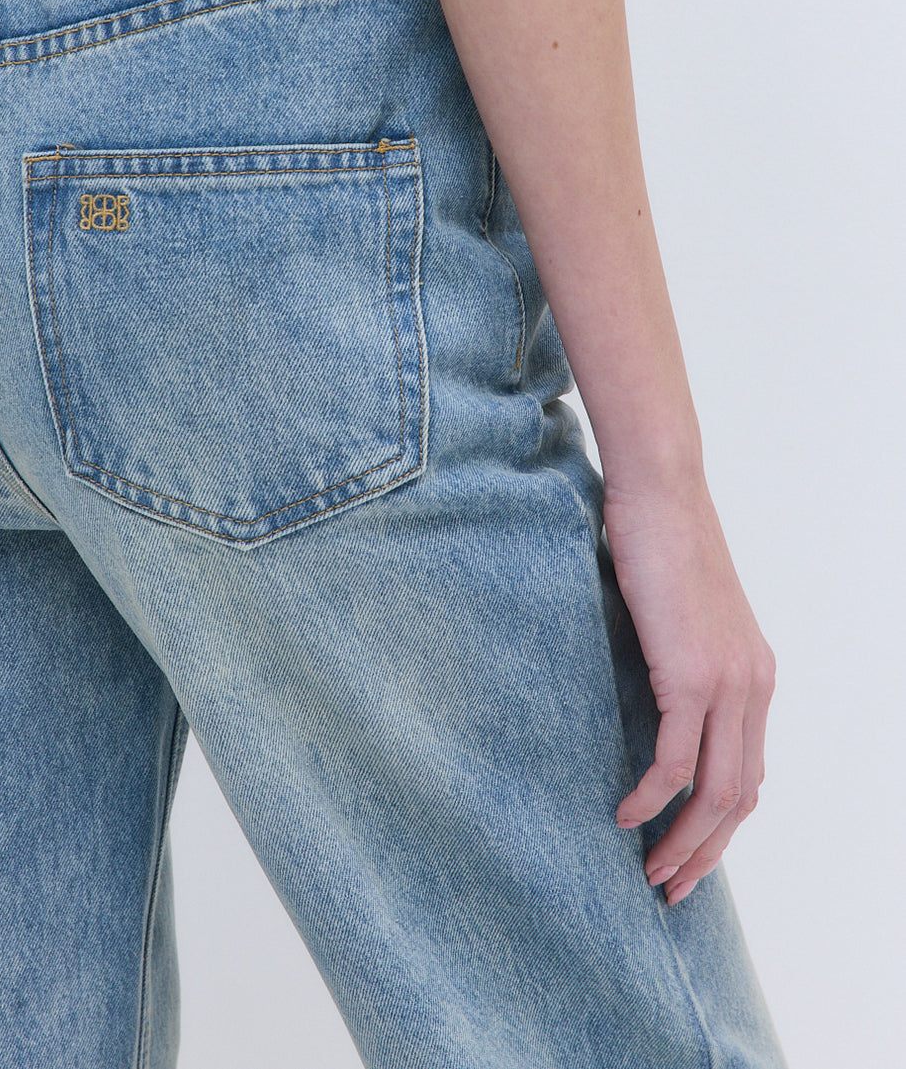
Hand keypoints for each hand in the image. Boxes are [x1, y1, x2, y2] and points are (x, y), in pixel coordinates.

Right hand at [605, 478, 776, 906]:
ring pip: (714, 791)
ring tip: (647, 868)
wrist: (661, 492)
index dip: (720, 826)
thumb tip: (649, 697)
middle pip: (739, 796)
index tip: (686, 857)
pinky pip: (675, 761)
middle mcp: (753, 685)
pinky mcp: (692, 676)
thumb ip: (679, 660)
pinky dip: (651, 798)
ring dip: (682, 840)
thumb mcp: (679, 615)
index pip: (748, 772)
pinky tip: (624, 814)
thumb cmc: (658, 541)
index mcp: (755, 675)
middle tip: (668, 888)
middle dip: (705, 852)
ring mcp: (727, 682)